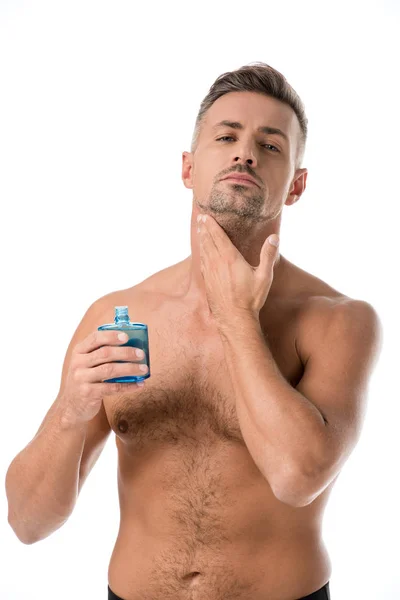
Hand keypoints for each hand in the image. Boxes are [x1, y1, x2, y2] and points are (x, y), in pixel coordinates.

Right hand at [59, 330, 147, 424]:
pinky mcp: (88, 393)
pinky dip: (128, 385)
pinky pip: (112, 387)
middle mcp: (78, 363)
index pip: (95, 338)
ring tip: (144, 369)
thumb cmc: (86, 378)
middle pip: (105, 353)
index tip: (127, 337)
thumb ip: (101, 353)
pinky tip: (139, 384)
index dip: (111, 336)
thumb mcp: (86, 363)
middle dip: (126, 352)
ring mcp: (81, 379)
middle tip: (141, 354)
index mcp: (78, 351)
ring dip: (130, 368)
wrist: (72, 405)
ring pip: (110, 370)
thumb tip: (133, 345)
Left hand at [197, 214, 279, 328]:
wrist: (234, 318)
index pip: (218, 237)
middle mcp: (217, 263)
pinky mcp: (208, 281)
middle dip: (205, 228)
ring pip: (204, 251)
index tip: (206, 215)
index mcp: (230, 259)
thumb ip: (268, 255)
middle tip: (201, 218)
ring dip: (202, 239)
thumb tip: (274, 237)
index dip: (211, 225)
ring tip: (200, 230)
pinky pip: (202, 262)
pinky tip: (202, 252)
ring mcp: (210, 273)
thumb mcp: (264, 276)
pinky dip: (201, 253)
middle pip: (208, 241)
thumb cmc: (251, 298)